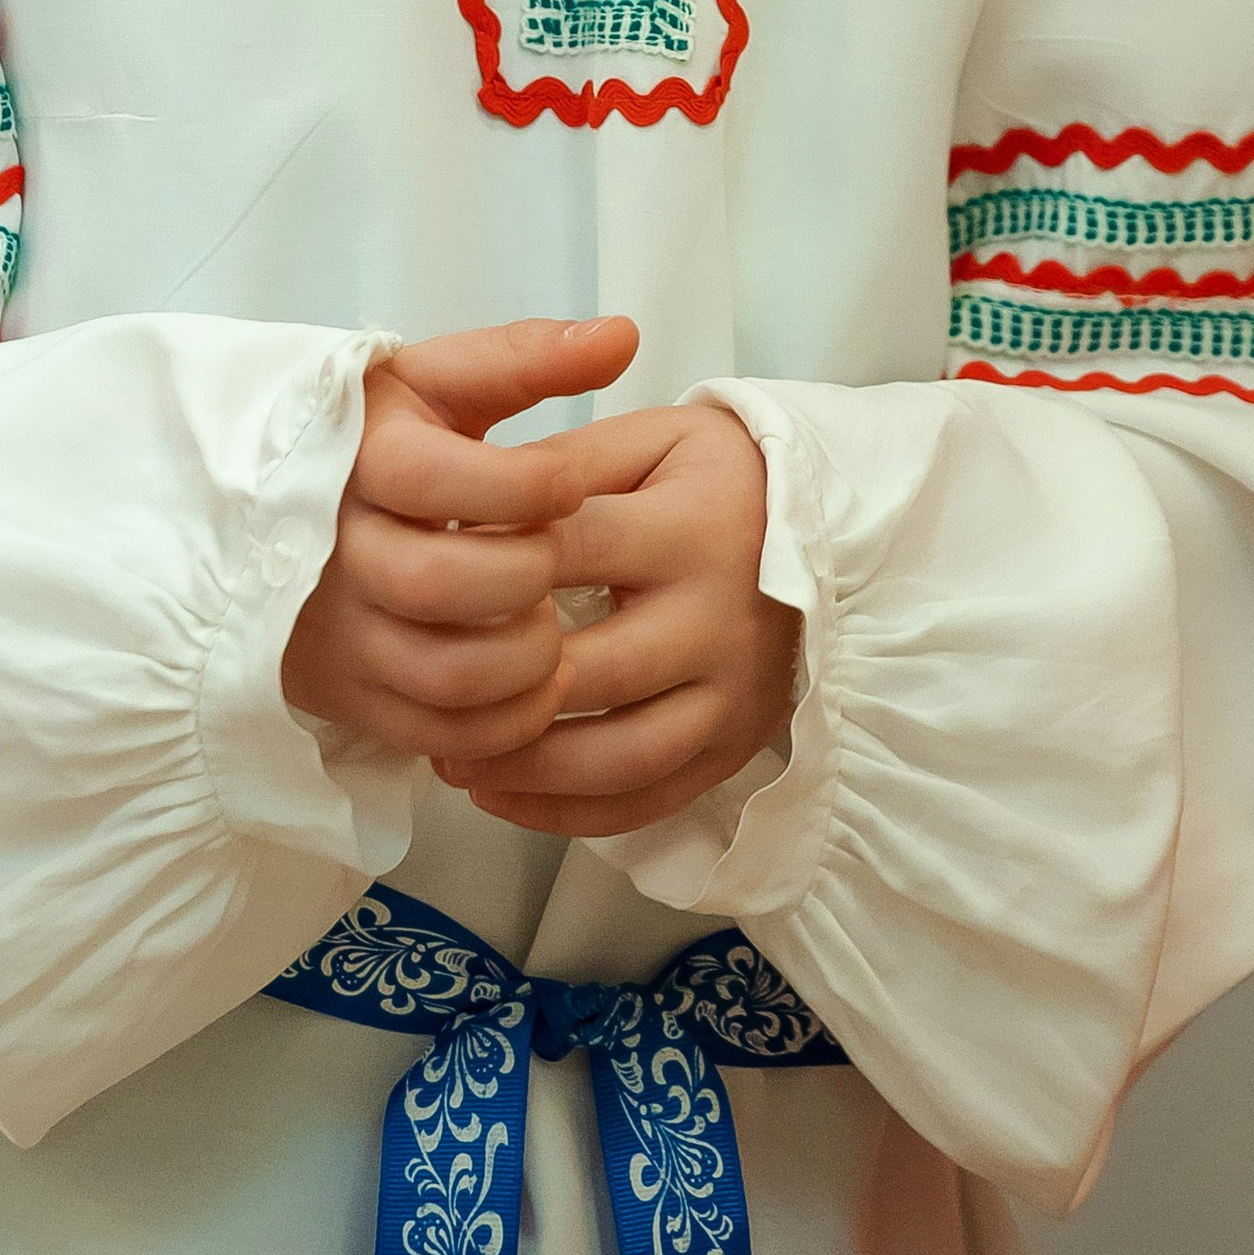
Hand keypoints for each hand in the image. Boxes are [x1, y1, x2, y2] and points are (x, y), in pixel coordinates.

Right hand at [282, 315, 637, 763]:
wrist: (291, 518)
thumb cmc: (390, 441)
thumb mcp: (440, 383)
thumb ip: (526, 358)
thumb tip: (623, 335)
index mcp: (358, 458)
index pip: (429, 476)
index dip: (520, 485)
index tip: (566, 486)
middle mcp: (334, 550)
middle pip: (431, 582)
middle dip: (521, 576)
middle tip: (558, 561)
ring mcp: (339, 633)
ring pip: (440, 672)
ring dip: (522, 658)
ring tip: (551, 624)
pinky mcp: (352, 696)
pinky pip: (435, 734)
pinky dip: (502, 721)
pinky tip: (533, 682)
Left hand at [448, 401, 800, 838]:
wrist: (832, 529)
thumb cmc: (719, 477)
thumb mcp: (654, 439)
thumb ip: (569, 463)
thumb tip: (474, 504)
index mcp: (691, 531)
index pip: (575, 552)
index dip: (492, 568)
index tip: (427, 580)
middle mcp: (716, 621)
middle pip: (591, 672)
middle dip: (496, 687)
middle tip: (421, 691)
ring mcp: (730, 697)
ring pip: (618, 758)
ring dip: (524, 769)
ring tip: (451, 761)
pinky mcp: (733, 748)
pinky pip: (647, 801)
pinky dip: (569, 815)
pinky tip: (503, 796)